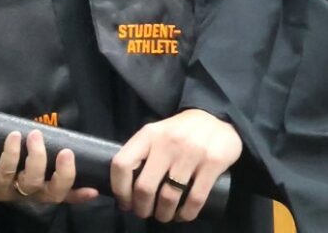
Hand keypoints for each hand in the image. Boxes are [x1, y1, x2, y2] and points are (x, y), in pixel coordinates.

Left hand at [0, 128, 99, 205]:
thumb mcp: (4, 148)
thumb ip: (24, 143)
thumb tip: (44, 122)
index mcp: (29, 185)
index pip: (58, 193)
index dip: (76, 193)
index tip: (94, 188)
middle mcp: (20, 192)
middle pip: (50, 194)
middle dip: (63, 176)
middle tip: (66, 152)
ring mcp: (5, 191)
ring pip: (31, 184)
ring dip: (37, 159)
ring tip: (36, 135)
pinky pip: (5, 172)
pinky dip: (11, 153)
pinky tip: (13, 136)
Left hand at [111, 109, 241, 222]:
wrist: (216, 119)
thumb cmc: (180, 130)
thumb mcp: (157, 132)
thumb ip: (143, 152)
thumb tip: (126, 184)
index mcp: (148, 134)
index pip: (122, 163)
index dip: (119, 188)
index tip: (125, 202)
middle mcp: (166, 143)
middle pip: (145, 187)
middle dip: (142, 208)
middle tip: (144, 213)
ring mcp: (190, 153)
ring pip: (169, 197)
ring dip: (163, 214)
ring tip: (163, 216)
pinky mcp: (212, 163)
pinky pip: (195, 199)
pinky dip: (186, 214)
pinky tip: (182, 215)